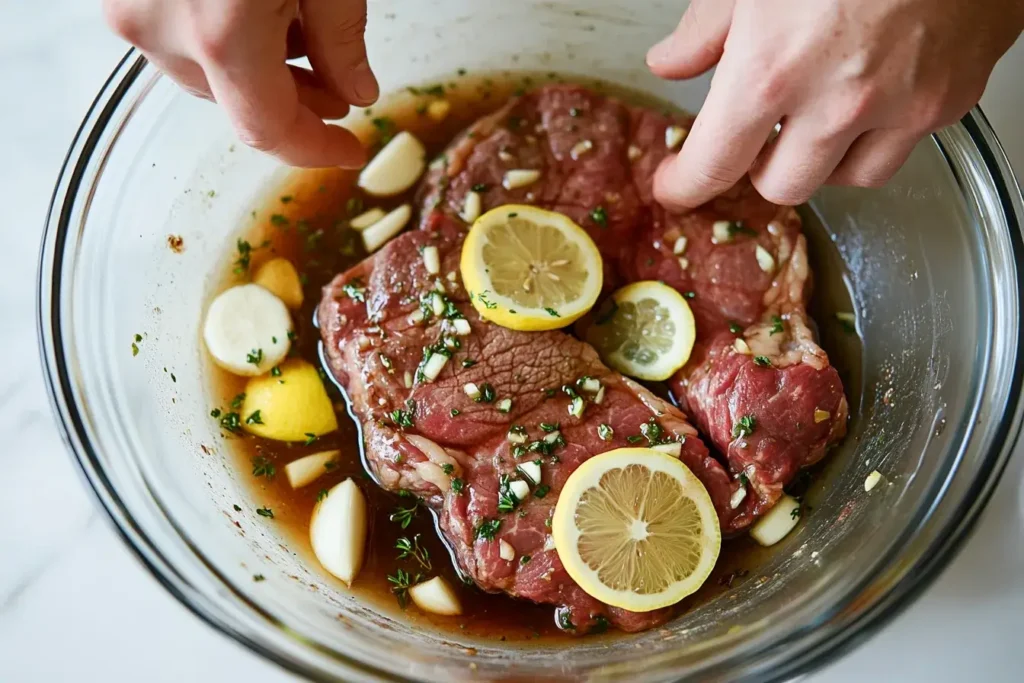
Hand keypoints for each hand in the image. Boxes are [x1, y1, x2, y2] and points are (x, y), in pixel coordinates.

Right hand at [103, 0, 375, 167]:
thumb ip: (342, 38)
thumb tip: (356, 91)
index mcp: (221, 32)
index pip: (270, 130)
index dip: (316, 149)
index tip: (350, 151)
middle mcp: (162, 29)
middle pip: (237, 104)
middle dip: (295, 107)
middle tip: (341, 94)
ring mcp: (131, 9)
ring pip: (206, 75)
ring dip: (259, 74)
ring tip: (304, 45)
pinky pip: (178, 39)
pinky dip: (222, 41)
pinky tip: (260, 13)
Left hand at [647, 0, 1023, 207]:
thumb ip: (707, 28)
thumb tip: (672, 62)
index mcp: (772, 70)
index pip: (712, 166)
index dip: (684, 185)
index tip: (676, 185)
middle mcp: (836, 103)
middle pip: (780, 187)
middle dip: (758, 165)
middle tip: (754, 133)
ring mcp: (898, 107)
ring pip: (842, 180)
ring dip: (818, 158)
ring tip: (814, 112)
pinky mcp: (946, 102)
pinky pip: (897, 151)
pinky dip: (872, 139)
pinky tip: (864, 100)